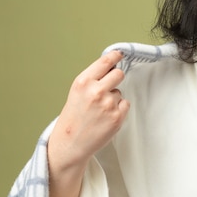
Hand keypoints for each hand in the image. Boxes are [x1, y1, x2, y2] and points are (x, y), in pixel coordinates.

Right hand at [48, 50, 129, 196]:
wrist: (70, 142)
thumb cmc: (73, 117)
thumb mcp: (77, 92)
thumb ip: (93, 79)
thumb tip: (112, 66)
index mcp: (83, 82)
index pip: (105, 62)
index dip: (115, 56)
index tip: (120, 54)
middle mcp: (96, 91)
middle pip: (119, 74)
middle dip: (115, 79)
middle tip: (106, 89)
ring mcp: (108, 104)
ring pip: (120, 92)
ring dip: (114, 98)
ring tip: (100, 110)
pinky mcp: (117, 116)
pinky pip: (125, 104)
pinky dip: (119, 109)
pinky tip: (106, 117)